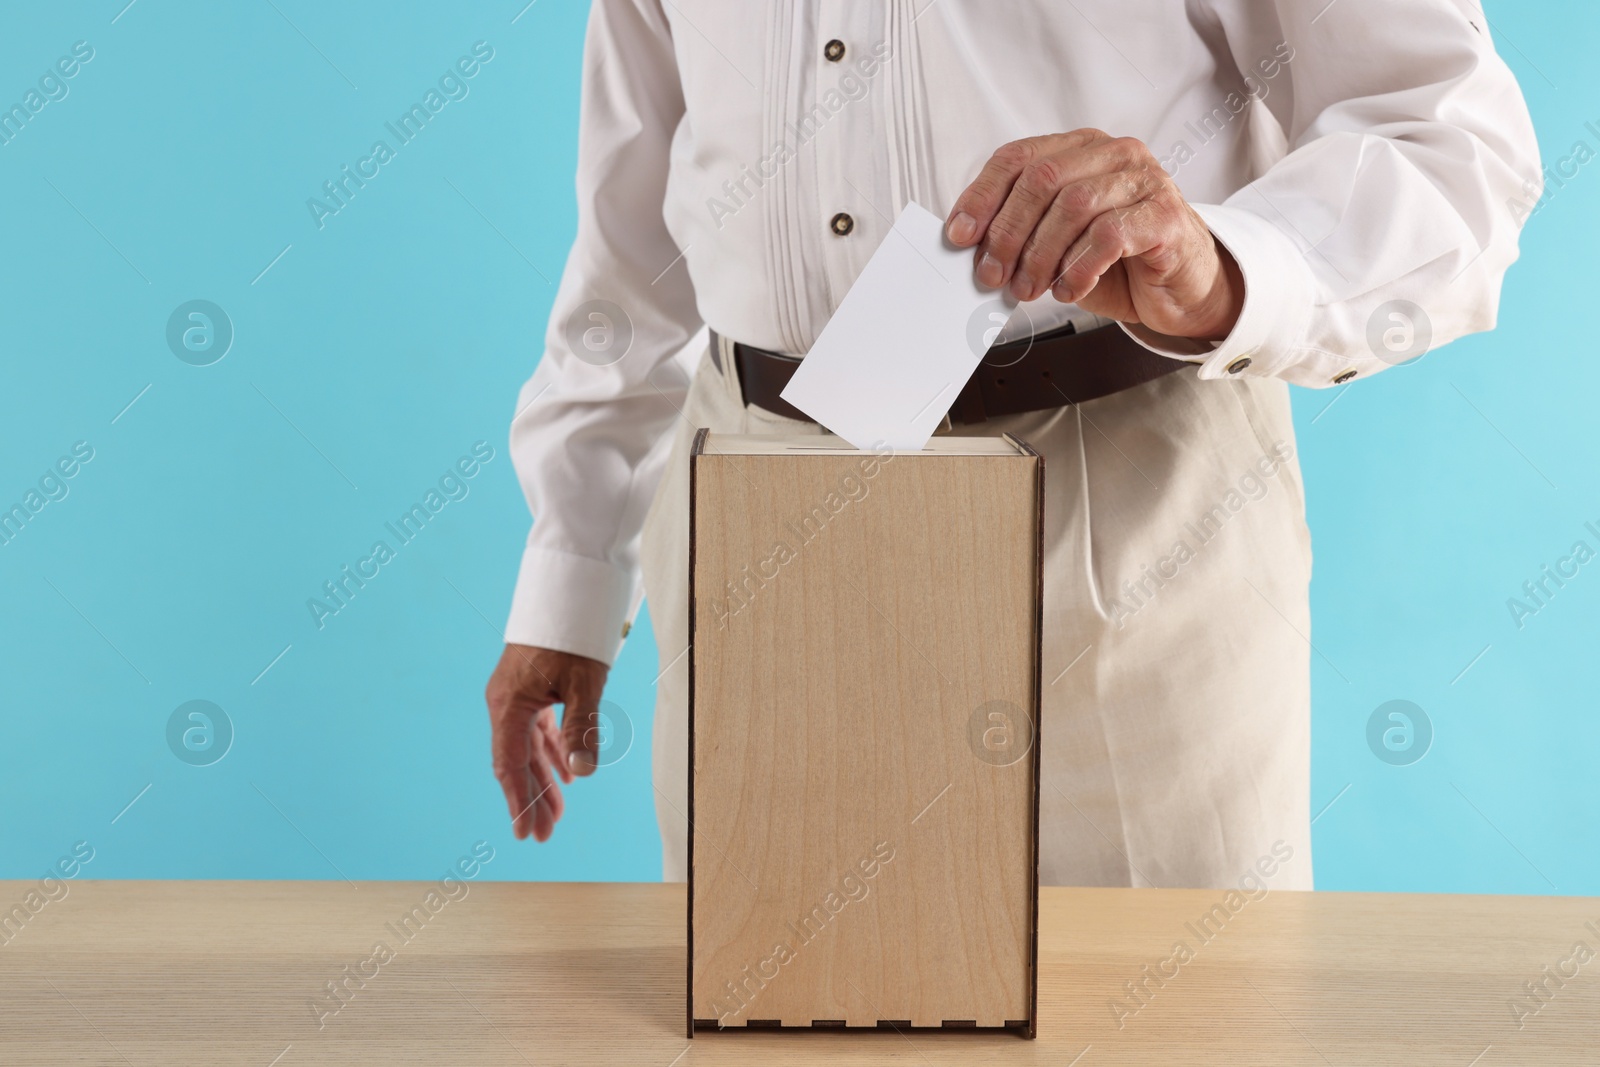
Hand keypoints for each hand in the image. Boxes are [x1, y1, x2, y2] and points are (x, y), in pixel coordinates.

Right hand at [485, 644, 609, 841]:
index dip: (519, 801)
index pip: (511, 765)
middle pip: (517, 762)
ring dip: (541, 781)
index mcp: (509, 705)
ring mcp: (516, 697)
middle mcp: (506, 704)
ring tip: (555, 816)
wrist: (565, 593)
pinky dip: (550, 754)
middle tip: (543, 837)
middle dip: (531, 800)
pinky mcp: (529, 691)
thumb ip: (581, 728)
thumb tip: (582, 772)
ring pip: (527, 749)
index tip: (525, 833)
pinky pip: (537, 732)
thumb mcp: (584, 683)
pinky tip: (564, 776)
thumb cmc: (572, 635)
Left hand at [946, 129, 1243, 341]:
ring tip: (1030, 288)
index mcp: (1080, 150)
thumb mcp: (1058, 244)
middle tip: (992, 275)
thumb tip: (971, 248)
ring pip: (1074, 205)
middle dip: (1007, 233)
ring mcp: (1144, 180)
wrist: (1180, 288)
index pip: (1018, 157)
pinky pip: (1110, 235)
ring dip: (1040, 255)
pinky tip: (1070, 289)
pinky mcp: (1166, 215)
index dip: (982, 196)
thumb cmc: (1118, 262)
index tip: (959, 235)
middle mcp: (1113, 155)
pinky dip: (1079, 268)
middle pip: (1041, 179)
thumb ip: (1021, 234)